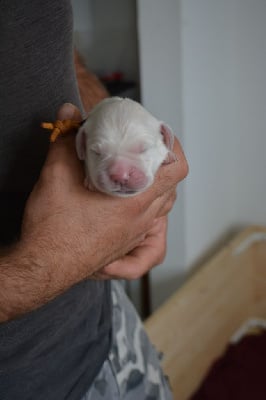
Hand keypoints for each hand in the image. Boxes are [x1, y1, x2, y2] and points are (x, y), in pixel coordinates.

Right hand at [20, 103, 187, 297]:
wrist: (43, 268)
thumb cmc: (53, 231)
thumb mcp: (55, 177)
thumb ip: (64, 142)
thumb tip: (67, 112)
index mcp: (135, 203)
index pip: (175, 171)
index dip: (175, 149)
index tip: (163, 137)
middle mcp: (141, 221)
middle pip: (171, 188)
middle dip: (163, 166)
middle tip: (146, 151)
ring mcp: (134, 235)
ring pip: (161, 208)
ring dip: (157, 188)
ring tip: (138, 173)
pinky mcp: (123, 244)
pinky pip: (148, 224)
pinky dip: (146, 208)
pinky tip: (127, 202)